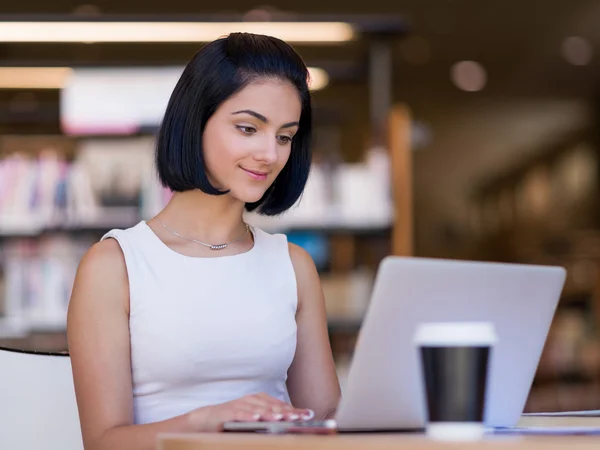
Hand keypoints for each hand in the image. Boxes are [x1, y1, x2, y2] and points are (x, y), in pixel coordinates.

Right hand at [192, 393, 313, 430]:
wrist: (207, 420)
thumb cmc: (233, 420)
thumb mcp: (254, 420)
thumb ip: (268, 421)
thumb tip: (288, 425)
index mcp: (259, 400)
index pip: (280, 405)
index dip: (294, 410)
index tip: (308, 415)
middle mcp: (251, 400)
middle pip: (272, 406)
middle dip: (287, 412)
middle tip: (299, 417)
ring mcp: (240, 404)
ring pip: (258, 408)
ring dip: (271, 413)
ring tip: (282, 418)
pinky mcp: (228, 411)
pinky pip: (240, 413)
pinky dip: (249, 415)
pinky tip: (257, 418)